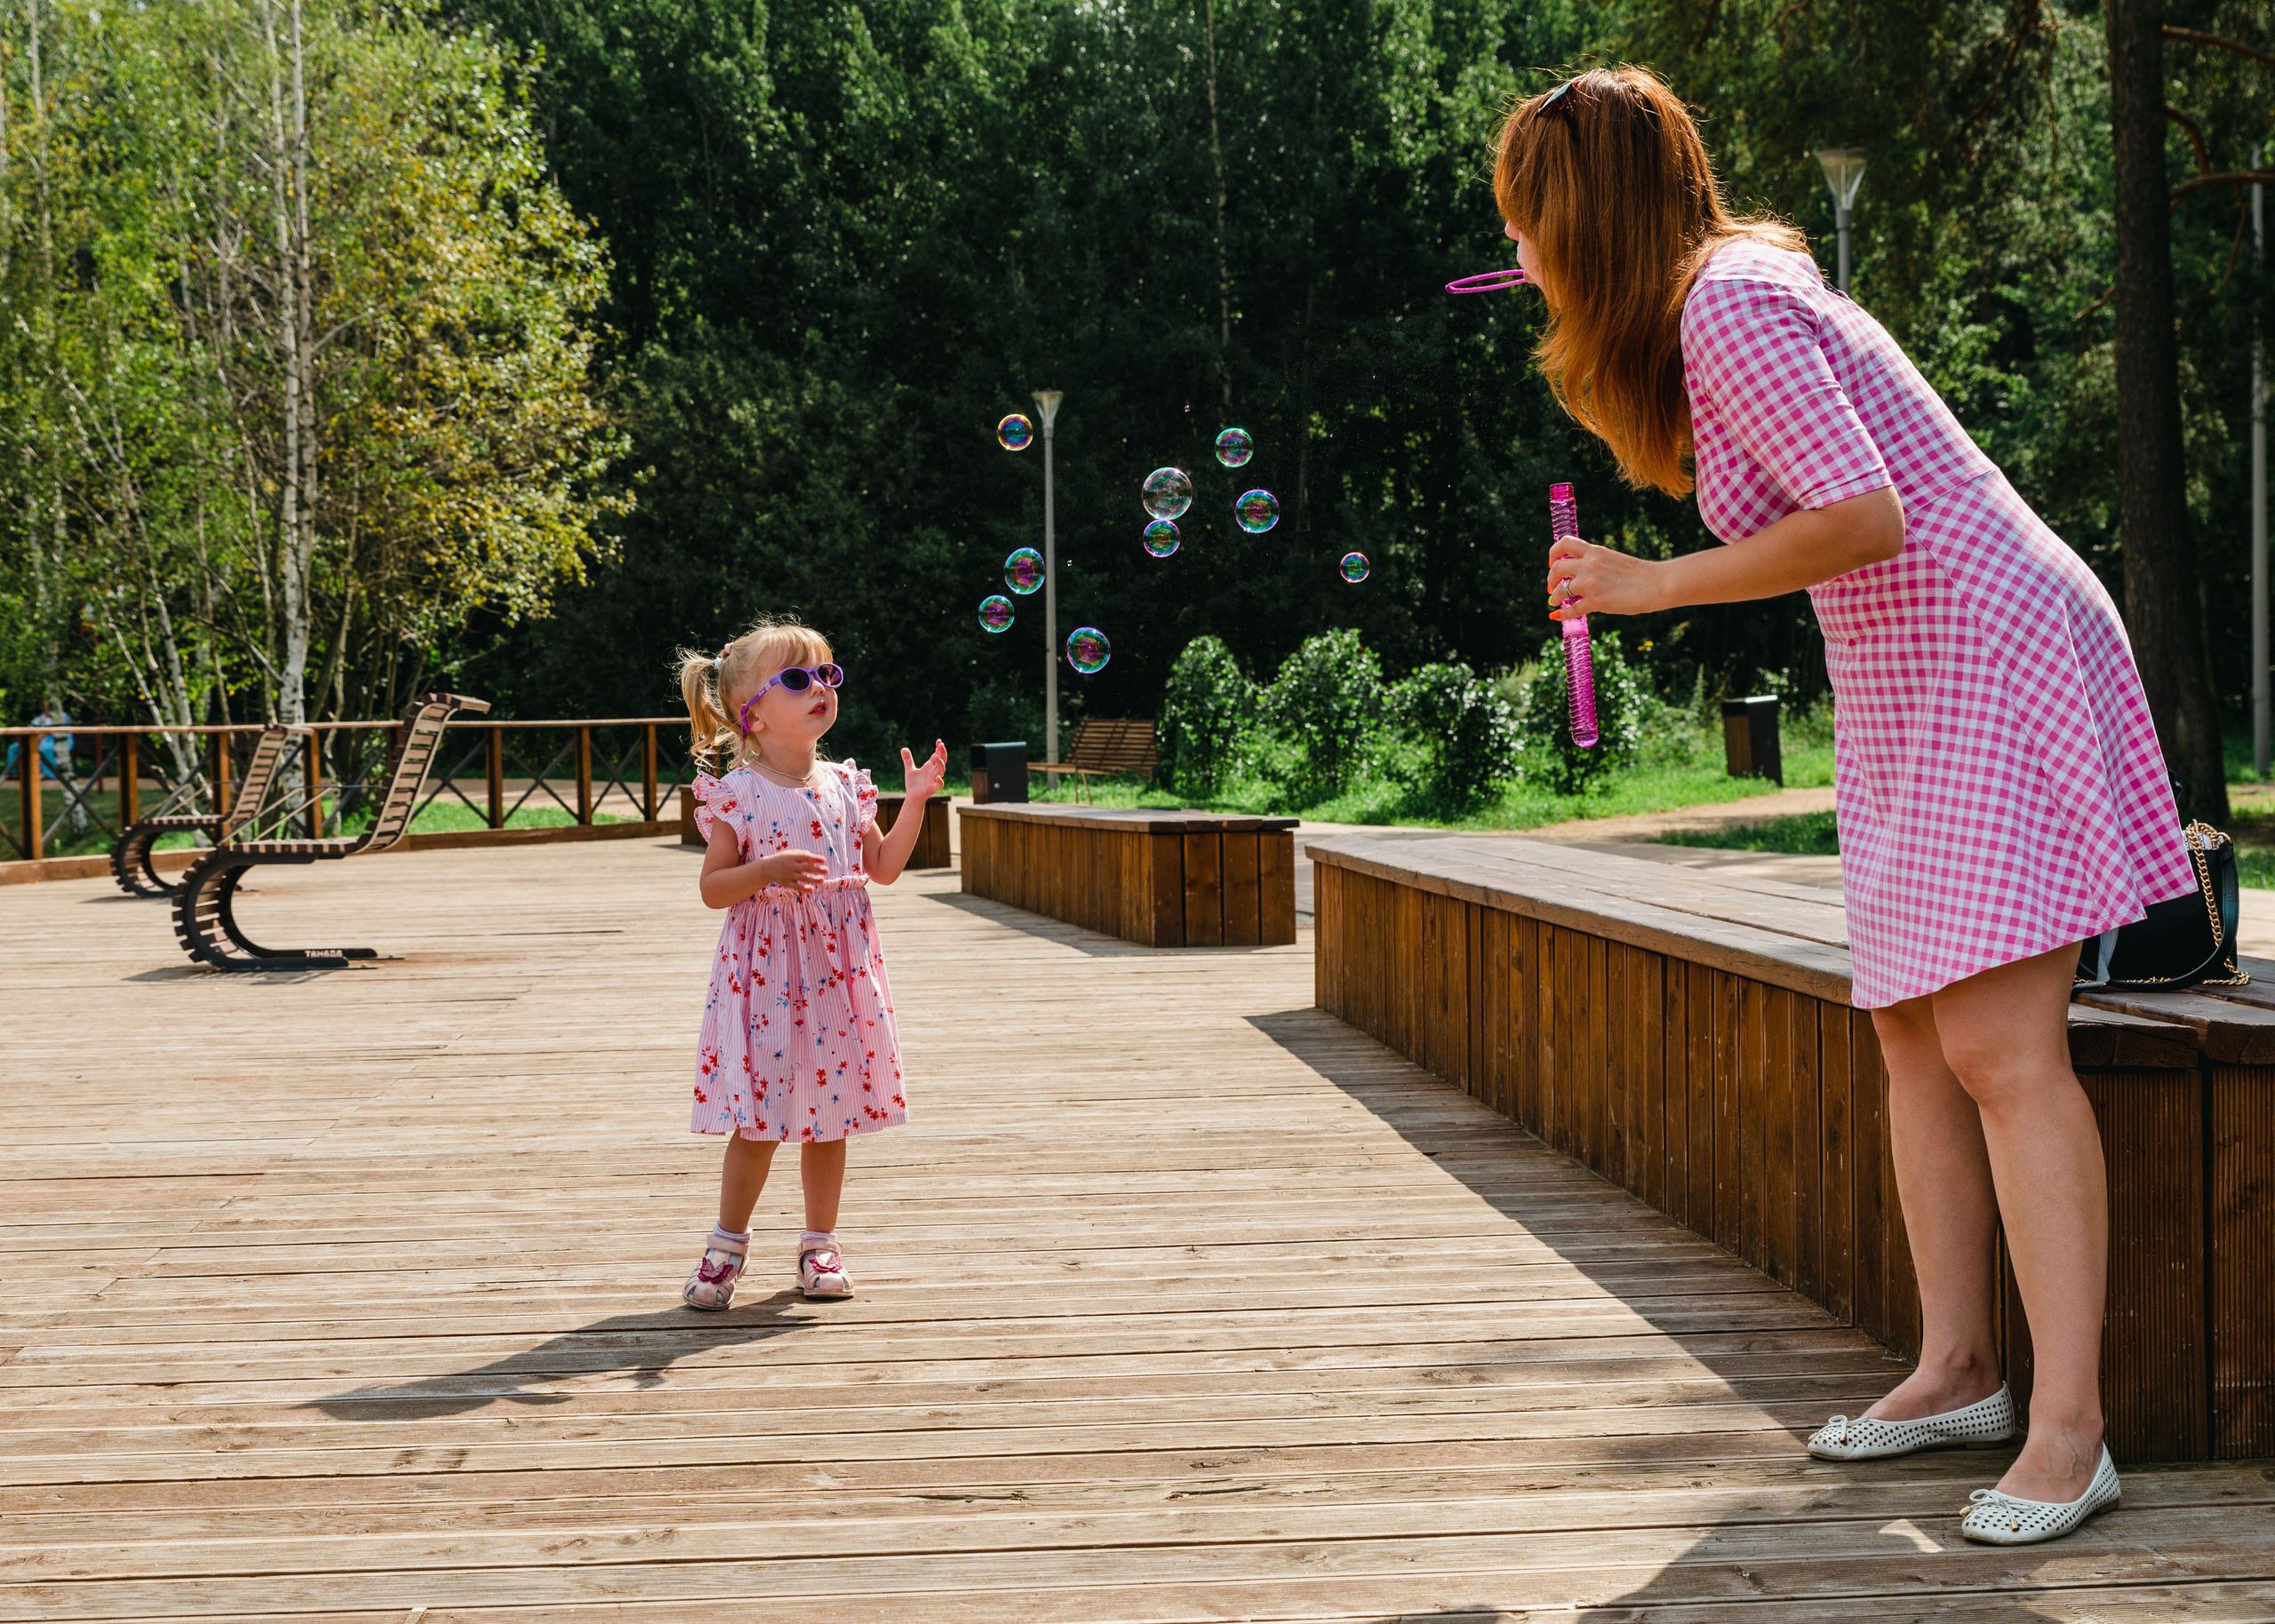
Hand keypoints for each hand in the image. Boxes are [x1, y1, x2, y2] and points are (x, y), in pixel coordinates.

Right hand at [759, 849, 827, 892]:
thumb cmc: (784, 859)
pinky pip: (797, 886)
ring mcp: (789, 875)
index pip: (806, 857)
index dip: (815, 858)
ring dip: (814, 879)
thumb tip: (815, 863)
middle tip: (826, 870)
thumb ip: (804, 855)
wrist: (767, 868)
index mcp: (792, 857)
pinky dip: (804, 888)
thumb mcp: (792, 853)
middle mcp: (791, 866)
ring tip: (822, 880)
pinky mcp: (787, 883)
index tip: (823, 860)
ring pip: (803, 878)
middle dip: (817, 869)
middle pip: (806, 868)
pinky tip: (812, 889)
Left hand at [901, 738, 947, 799]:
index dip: (938, 748)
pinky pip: (939, 784)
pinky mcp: (933, 788)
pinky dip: (940, 781)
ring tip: (936, 757)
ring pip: (941, 770)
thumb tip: (903, 748)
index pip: (937, 755)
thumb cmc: (913, 784)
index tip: (938, 741)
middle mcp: (934, 772)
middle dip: (942, 753)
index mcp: (930, 766)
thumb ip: (908, 759)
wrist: (912, 796)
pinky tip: (938, 777)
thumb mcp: (909, 769)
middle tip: (941, 745)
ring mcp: (934, 779)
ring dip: (941, 764)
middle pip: (942, 760)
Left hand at [1546, 535, 1664, 619]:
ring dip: (1554, 598)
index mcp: (1595, 551)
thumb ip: (1596, 563)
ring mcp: (1591, 583)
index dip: (1554, 553)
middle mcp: (1589, 564)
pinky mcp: (1595, 601)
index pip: (1564, 543)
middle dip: (1550, 578)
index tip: (1554, 563)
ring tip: (1555, 602)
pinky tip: (1559, 617)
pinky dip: (1563, 615)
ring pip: (1560, 590)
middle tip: (1552, 587)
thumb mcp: (1614, 560)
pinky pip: (1571, 610)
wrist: (1657, 583)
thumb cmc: (1640, 575)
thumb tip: (1582, 574)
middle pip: (1556, 568)